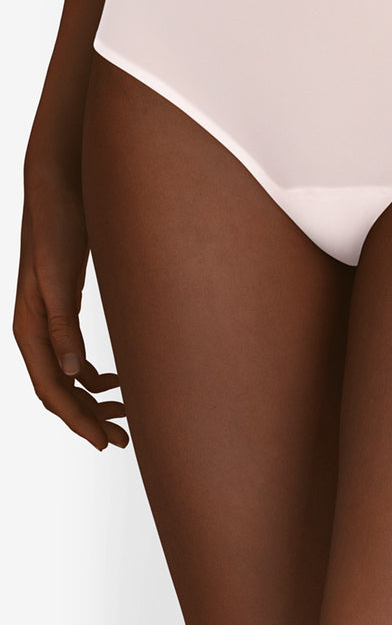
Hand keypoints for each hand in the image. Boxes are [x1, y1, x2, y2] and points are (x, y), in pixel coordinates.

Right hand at [13, 168, 128, 451]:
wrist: (60, 186)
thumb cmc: (59, 226)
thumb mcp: (61, 276)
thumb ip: (63, 323)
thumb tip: (72, 374)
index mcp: (29, 326)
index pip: (52, 389)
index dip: (78, 420)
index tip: (106, 442)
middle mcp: (35, 327)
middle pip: (59, 390)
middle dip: (89, 417)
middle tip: (124, 439)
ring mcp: (49, 318)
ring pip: (69, 376)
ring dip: (93, 399)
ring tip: (125, 417)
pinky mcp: (65, 306)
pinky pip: (74, 355)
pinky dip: (94, 373)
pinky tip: (119, 379)